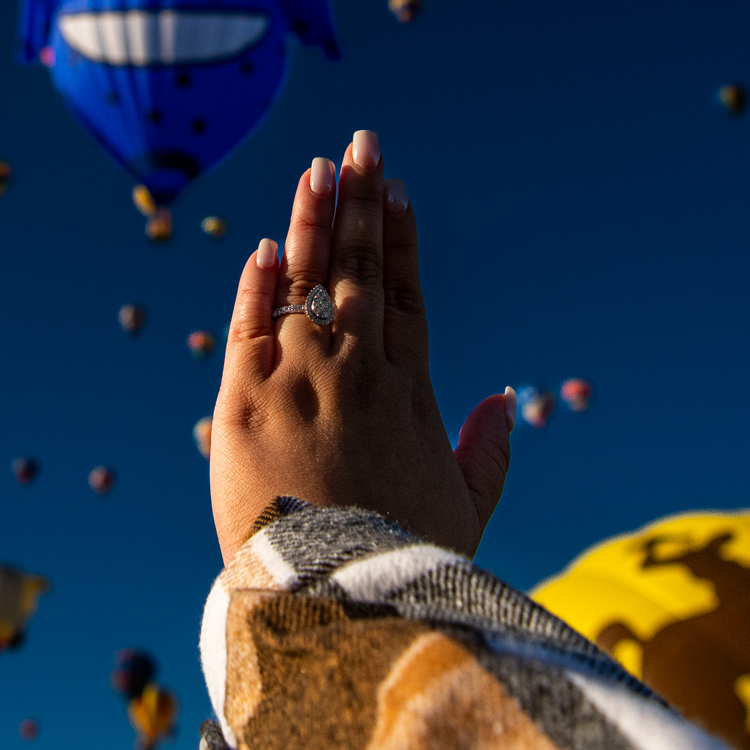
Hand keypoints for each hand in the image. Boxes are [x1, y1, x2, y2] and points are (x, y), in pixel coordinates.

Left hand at [210, 130, 514, 563]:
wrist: (331, 605)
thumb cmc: (401, 565)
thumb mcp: (465, 512)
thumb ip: (489, 453)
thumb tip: (506, 400)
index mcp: (408, 392)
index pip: (404, 293)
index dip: (398, 239)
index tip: (397, 192)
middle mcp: (356, 371)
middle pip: (359, 269)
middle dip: (361, 201)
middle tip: (363, 144)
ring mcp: (299, 380)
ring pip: (307, 281)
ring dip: (313, 220)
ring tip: (319, 167)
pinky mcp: (243, 402)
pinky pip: (249, 325)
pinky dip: (258, 283)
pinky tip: (268, 245)